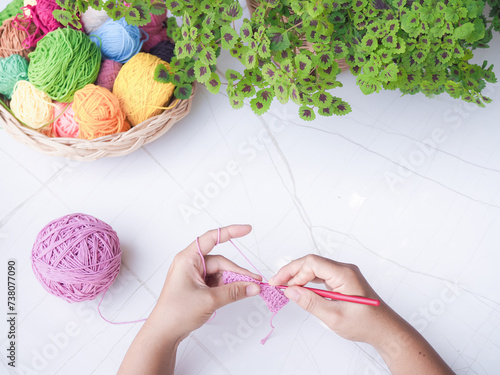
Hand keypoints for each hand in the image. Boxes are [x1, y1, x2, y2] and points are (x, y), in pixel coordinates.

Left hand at [149, 225, 261, 342]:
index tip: (247, 230)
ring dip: (232, 282)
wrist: (164, 333)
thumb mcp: (210, 300)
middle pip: (220, 262)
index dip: (231, 231)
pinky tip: (233, 295)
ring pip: (219, 273)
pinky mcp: (196, 286)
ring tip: (245, 291)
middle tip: (254, 282)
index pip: (212, 238)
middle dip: (237, 272)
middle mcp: (190, 264)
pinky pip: (216, 281)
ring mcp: (193, 275)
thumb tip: (253, 286)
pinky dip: (226, 287)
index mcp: (188, 259)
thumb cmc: (176, 313)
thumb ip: (234, 291)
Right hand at [269, 254, 390, 344]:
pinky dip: (308, 281)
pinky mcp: (343, 281)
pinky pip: (321, 275)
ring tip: (285, 287)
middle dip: (293, 272)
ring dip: (299, 276)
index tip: (280, 283)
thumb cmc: (366, 324)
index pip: (312, 263)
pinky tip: (300, 289)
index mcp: (344, 274)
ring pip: (315, 268)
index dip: (293, 271)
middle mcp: (344, 270)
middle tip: (277, 284)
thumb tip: (291, 291)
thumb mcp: (334, 316)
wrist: (385, 330)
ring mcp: (344, 274)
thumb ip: (311, 303)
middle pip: (312, 263)